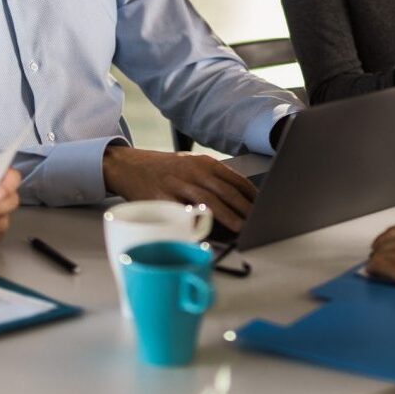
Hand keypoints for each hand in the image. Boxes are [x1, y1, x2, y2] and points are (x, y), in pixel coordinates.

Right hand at [102, 147, 255, 233]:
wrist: (131, 166)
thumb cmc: (167, 170)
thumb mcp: (192, 165)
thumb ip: (214, 179)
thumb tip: (240, 202)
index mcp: (205, 163)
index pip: (235, 179)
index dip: (252, 195)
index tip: (264, 207)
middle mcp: (194, 171)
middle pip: (226, 191)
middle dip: (244, 207)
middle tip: (258, 220)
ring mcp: (178, 185)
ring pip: (208, 201)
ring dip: (228, 216)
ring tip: (242, 227)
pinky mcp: (162, 199)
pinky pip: (183, 212)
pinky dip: (198, 222)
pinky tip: (209, 230)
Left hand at [368, 223, 394, 292]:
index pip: (391, 233)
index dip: (385, 242)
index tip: (384, 249)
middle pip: (382, 243)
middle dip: (379, 252)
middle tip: (379, 261)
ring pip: (378, 254)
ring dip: (376, 261)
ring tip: (376, 270)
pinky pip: (378, 266)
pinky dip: (373, 270)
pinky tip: (372, 274)